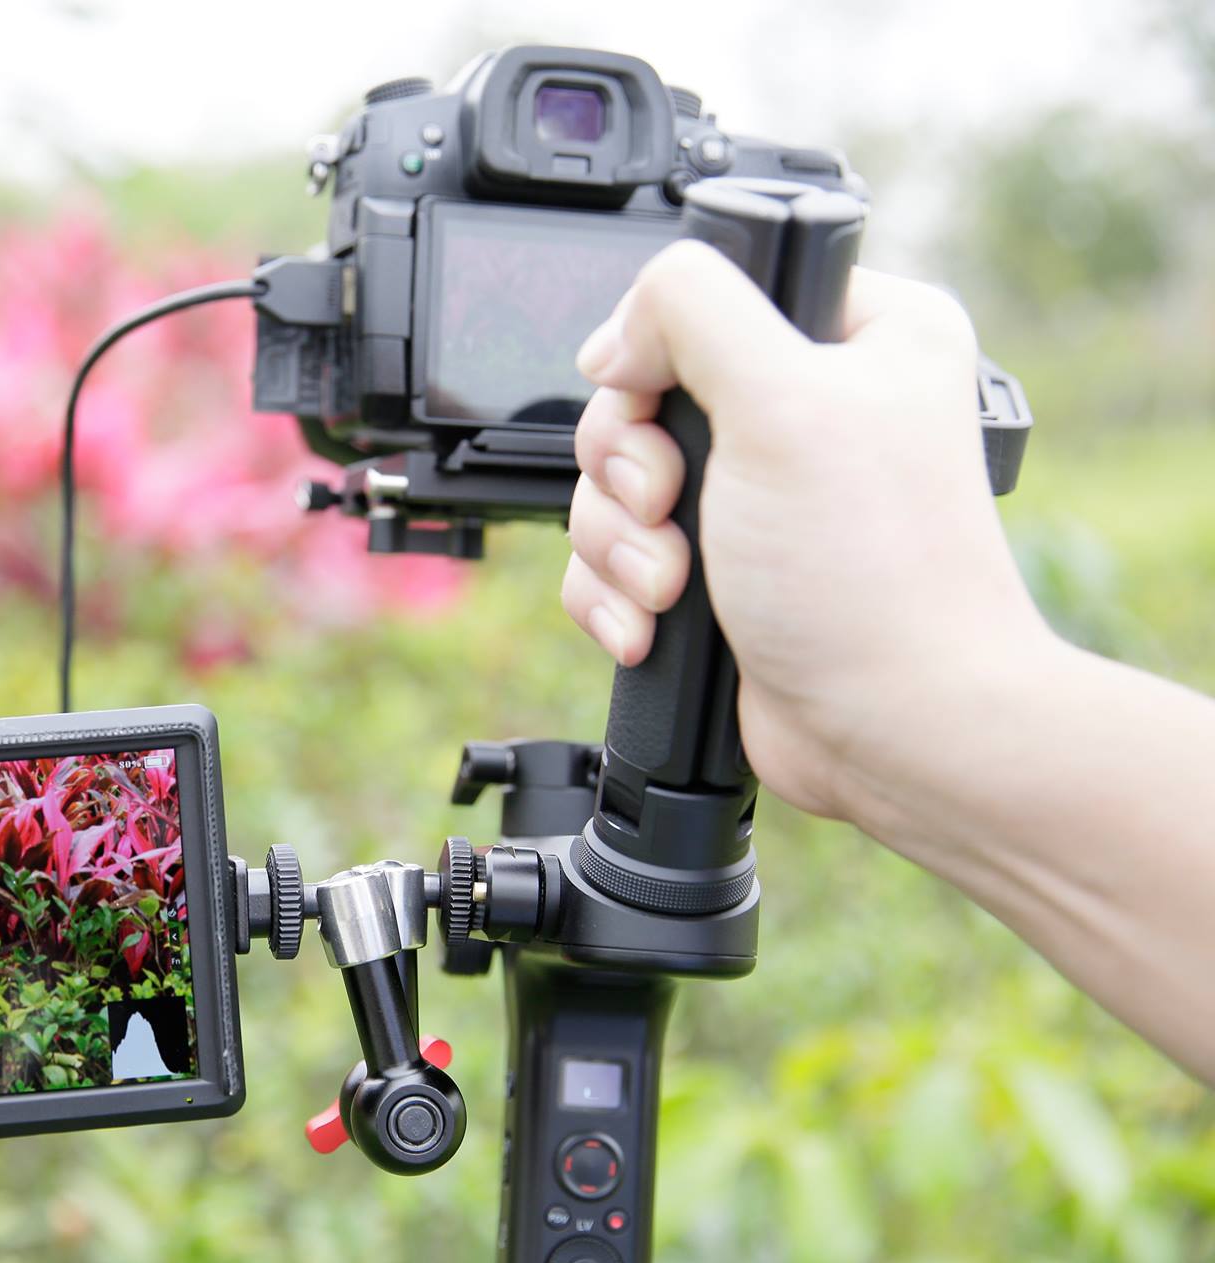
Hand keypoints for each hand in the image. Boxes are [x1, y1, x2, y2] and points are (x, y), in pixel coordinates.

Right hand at [562, 241, 1048, 819]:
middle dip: (627, 468)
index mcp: (859, 334)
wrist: (891, 728)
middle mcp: (811, 405)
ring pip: (615, 483)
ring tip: (670, 586)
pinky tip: (654, 626)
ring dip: (618, 542)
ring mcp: (759, 494)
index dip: (654, 349)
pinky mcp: (717, 570)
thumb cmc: (870, 576)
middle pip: (640, 394)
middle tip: (667, 506)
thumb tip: (618, 334)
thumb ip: (690, 312)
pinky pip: (613, 557)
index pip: (707, 291)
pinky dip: (615, 594)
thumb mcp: (781, 400)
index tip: (657, 406)